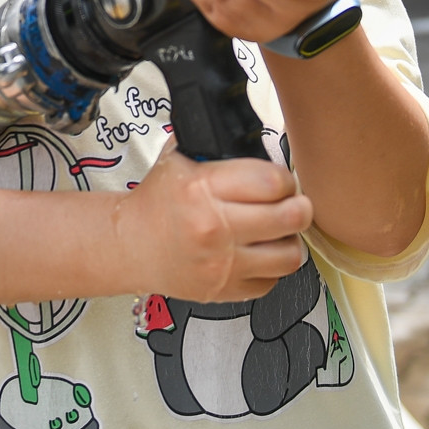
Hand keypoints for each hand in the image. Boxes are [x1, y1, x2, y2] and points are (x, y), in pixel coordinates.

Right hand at [108, 145, 310, 300]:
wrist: (129, 245)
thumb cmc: (157, 200)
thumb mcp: (178, 158)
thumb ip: (216, 145)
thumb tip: (257, 136)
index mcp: (202, 188)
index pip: (272, 182)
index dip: (285, 179)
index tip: (281, 181)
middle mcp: (214, 228)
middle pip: (290, 217)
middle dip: (299, 207)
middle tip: (294, 204)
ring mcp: (221, 265)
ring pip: (289, 255)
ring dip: (291, 240)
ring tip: (280, 231)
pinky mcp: (224, 291)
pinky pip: (272, 282)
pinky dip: (272, 267)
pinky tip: (260, 252)